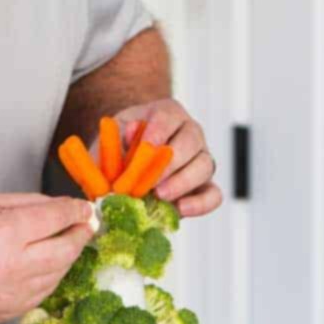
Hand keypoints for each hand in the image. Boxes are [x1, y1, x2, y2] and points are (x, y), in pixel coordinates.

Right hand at [0, 193, 95, 323]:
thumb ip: (26, 204)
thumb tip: (61, 209)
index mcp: (5, 233)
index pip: (57, 218)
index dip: (76, 211)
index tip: (85, 208)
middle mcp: (13, 267)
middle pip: (66, 249)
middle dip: (80, 234)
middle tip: (85, 225)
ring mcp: (12, 295)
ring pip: (59, 274)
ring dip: (67, 256)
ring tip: (66, 242)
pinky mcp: (7, 313)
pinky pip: (42, 293)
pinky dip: (50, 277)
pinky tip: (46, 265)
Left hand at [114, 99, 222, 216]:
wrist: (120, 170)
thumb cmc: (116, 151)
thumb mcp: (110, 141)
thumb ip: (116, 138)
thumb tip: (130, 134)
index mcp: (166, 114)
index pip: (168, 116)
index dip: (159, 130)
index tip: (147, 145)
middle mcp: (189, 133)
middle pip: (192, 140)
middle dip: (171, 161)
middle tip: (152, 180)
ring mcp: (199, 159)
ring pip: (205, 166)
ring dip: (182, 182)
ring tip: (159, 196)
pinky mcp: (202, 186)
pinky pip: (213, 194)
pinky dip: (201, 203)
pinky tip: (180, 209)